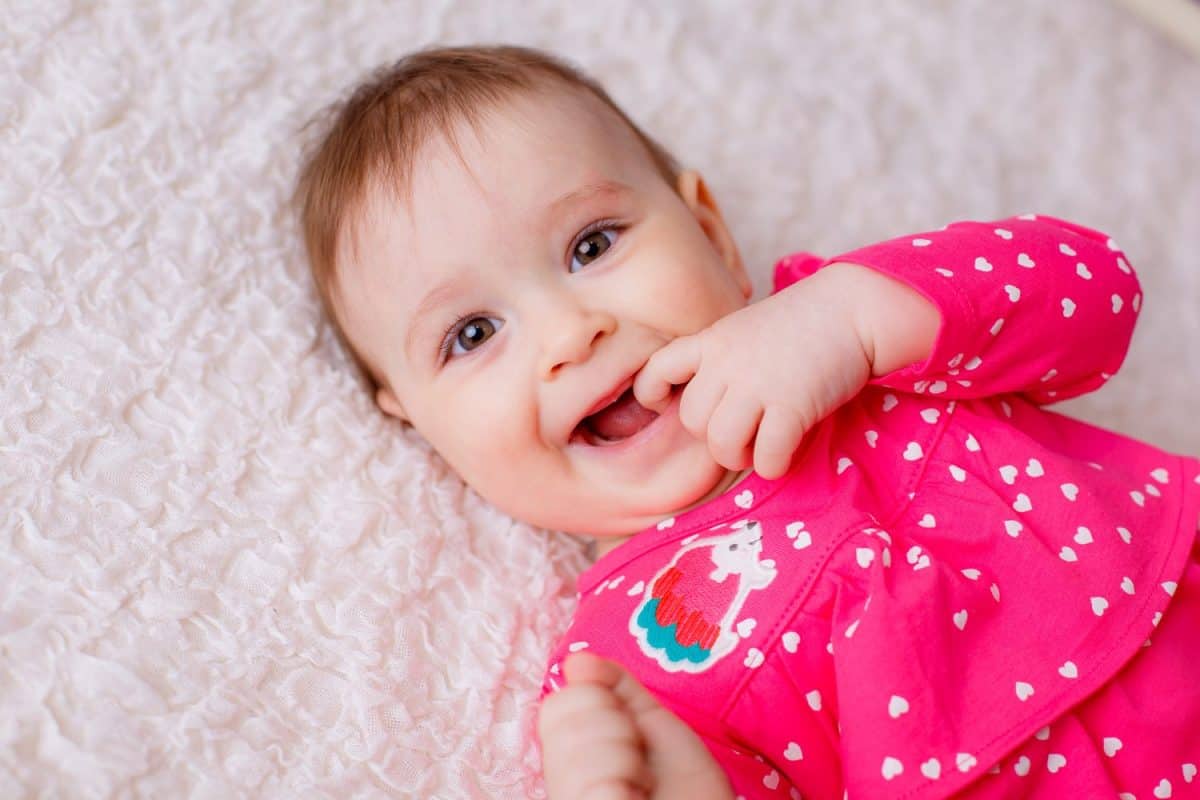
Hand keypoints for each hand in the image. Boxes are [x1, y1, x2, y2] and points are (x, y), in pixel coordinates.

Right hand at [538, 651, 734, 799]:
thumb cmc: (685, 787)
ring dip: (624, 761)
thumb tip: (576, 661)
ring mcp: (574, 796)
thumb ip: (614, 685)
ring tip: (641, 783)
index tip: (627, 722)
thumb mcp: (650, 722)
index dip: (593, 700)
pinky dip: (620, 788)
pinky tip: (635, 798)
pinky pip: (591, 790)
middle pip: (563, 726)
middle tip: (637, 756)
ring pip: (575, 755)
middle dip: (615, 729)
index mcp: (571, 754)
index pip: (555, 707)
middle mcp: (564, 778)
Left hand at [632, 263, 877, 478]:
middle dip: (712, 436)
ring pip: (720, 444)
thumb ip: (721, 359)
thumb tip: (709, 402)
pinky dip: (772, 464)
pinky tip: (784, 453)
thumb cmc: (804, 323)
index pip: (656, 370)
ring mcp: (758, 384)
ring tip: (759, 446)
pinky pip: (765, 456)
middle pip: (691, 419)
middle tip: (741, 431)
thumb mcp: (746, 329)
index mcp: (711, 341)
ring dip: (738, 456)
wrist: (854, 309)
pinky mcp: (792, 405)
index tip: (669, 405)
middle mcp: (727, 362)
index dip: (653, 395)